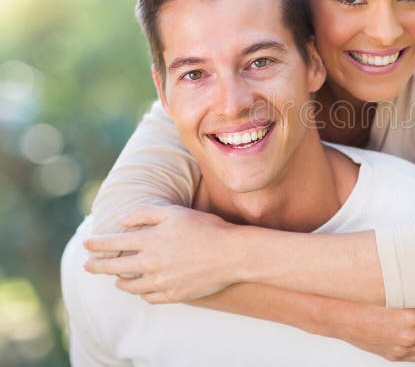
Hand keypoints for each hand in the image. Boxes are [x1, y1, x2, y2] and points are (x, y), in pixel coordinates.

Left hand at [83, 205, 239, 302]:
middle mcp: (151, 263)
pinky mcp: (173, 295)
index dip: (96, 243)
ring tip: (117, 278)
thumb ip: (146, 213)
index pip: (113, 243)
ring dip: (120, 281)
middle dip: (97, 265)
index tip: (87, 243)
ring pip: (129, 286)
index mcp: (150, 240)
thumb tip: (123, 221)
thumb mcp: (176, 212)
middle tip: (88, 265)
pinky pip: (149, 297)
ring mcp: (161, 281)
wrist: (232, 254)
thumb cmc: (206, 228)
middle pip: (114, 267)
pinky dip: (142, 292)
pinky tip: (143, 287)